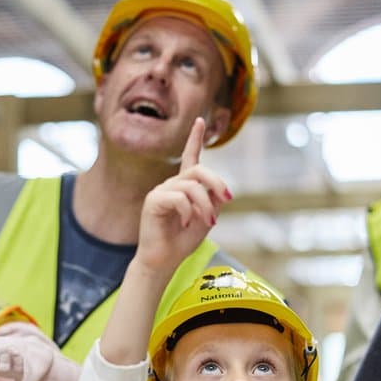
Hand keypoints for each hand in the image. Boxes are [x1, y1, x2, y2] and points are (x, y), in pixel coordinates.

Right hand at [136, 117, 231, 273]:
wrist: (164, 260)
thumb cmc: (183, 241)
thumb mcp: (206, 219)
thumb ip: (213, 201)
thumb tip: (217, 189)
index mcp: (184, 186)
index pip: (190, 158)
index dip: (195, 138)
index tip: (199, 120)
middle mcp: (171, 184)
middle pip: (198, 170)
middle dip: (216, 182)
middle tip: (227, 200)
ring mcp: (161, 191)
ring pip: (191, 186)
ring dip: (205, 206)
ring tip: (207, 222)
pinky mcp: (153, 201)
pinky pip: (179, 198)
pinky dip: (189, 212)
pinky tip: (186, 223)